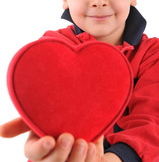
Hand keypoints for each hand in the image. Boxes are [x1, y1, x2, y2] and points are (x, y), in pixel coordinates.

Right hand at [0, 118, 121, 161]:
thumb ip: (23, 123)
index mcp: (38, 147)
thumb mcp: (42, 115)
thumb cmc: (59, 116)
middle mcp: (51, 159)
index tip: (50, 140)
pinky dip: (90, 160)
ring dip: (77, 158)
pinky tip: (92, 148)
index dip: (41, 150)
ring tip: (84, 143)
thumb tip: (1, 132)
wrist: (83, 118)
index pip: (33, 154)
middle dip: (60, 153)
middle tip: (69, 136)